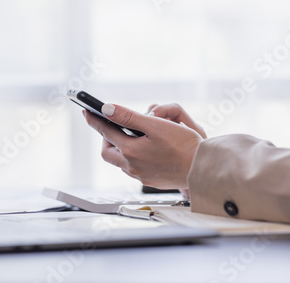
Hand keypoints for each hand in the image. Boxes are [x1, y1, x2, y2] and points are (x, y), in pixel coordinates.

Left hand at [83, 104, 202, 188]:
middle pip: (107, 152)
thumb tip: (106, 109)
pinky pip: (134, 168)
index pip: (105, 132)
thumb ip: (129, 116)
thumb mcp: (156, 125)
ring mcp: (141, 175)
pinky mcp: (151, 180)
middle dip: (107, 139)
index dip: (95, 120)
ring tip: (130, 137)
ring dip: (121, 148)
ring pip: (121, 162)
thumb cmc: (184, 146)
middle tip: (113, 128)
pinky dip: (134, 157)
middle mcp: (132, 166)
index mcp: (130, 151)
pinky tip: (146, 150)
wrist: (203, 170)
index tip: (86, 112)